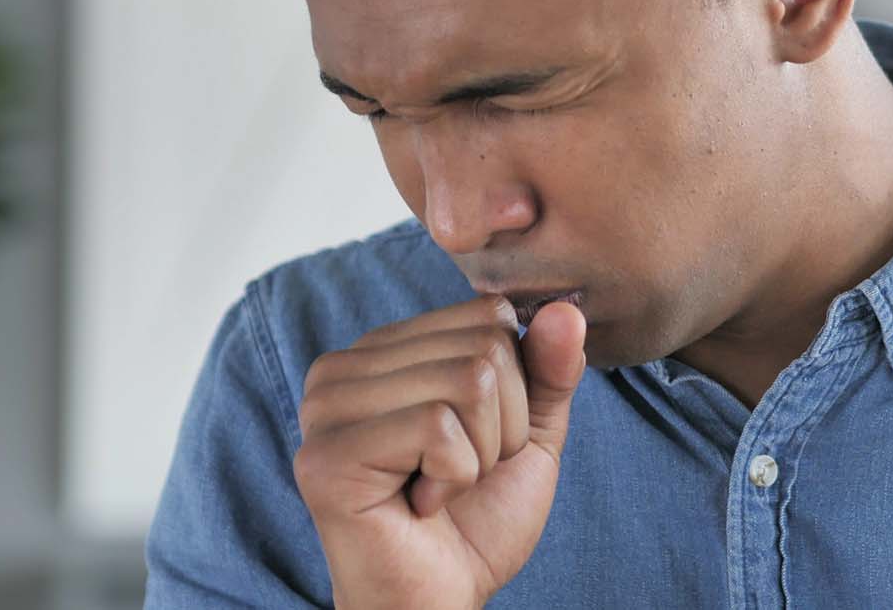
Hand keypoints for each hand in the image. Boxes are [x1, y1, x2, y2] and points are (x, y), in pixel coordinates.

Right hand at [293, 295, 586, 609]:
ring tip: (438, 488)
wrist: (444, 598)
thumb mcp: (530, 432)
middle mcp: (342, 367)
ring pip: (468, 382)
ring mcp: (326, 408)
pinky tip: (421, 505)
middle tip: (459, 473)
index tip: (476, 439)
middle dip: (502, 426)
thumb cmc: (478, 518)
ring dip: (481, 454)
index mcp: (383, 349)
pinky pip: (438, 427)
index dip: (515, 387)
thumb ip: (549, 368)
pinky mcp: (327, 455)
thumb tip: (566, 310)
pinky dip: (456, 477)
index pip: (489, 315)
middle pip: (484, 348)